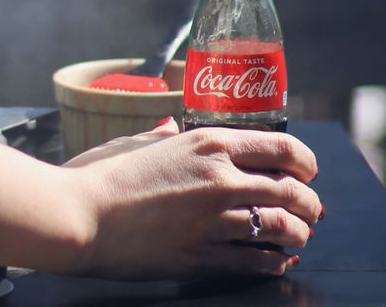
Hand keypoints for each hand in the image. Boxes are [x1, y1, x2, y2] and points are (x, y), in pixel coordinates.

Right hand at [63, 122, 320, 280]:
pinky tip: (278, 261)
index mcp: (207, 142)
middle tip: (310, 208)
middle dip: (309, 202)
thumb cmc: (102, 174)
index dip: (304, 160)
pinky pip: (255, 262)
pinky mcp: (202, 256)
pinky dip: (274, 262)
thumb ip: (162, 136)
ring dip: (298, 233)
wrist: (81, 216)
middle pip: (290, 190)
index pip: (280, 145)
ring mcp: (212, 219)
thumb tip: (168, 129)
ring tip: (298, 236)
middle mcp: (219, 178)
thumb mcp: (136, 142)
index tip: (307, 169)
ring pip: (281, 227)